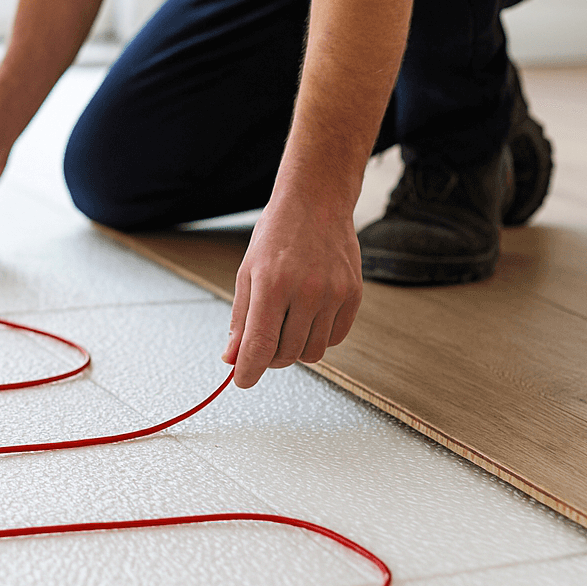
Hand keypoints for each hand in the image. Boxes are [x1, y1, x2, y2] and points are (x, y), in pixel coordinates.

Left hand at [221, 193, 362, 387]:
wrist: (316, 204)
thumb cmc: (276, 236)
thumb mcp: (247, 273)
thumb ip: (240, 319)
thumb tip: (233, 358)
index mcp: (273, 284)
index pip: (260, 345)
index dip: (249, 370)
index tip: (243, 381)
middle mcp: (307, 291)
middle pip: (286, 354)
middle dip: (270, 357)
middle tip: (265, 342)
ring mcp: (334, 294)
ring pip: (313, 352)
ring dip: (296, 349)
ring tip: (288, 324)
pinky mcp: (353, 295)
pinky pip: (335, 339)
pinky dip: (319, 337)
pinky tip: (309, 317)